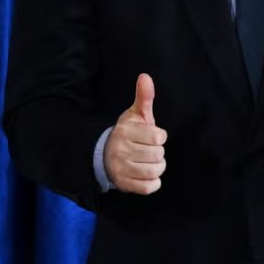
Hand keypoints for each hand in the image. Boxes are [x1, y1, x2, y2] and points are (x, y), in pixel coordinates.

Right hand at [104, 73, 165, 194]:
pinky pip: (151, 187)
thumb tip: (145, 76)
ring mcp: (121, 169)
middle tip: (146, 149)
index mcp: (125, 132)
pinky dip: (152, 182)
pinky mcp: (125, 185)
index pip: (158, 137)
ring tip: (146, 161)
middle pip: (158, 155)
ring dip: (156, 167)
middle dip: (157, 152)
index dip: (158, 137)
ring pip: (156, 171)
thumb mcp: (134, 115)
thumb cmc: (128, 134)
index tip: (149, 136)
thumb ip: (144, 97)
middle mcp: (121, 150)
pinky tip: (144, 173)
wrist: (104, 155)